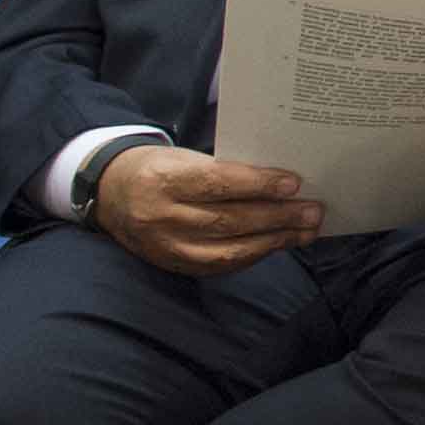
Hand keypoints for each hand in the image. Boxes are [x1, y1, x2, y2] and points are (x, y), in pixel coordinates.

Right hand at [91, 145, 320, 278]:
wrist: (111, 192)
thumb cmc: (160, 168)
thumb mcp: (184, 158)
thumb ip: (225, 170)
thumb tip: (281, 183)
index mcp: (163, 179)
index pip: (217, 183)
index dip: (257, 184)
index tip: (293, 183)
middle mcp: (160, 216)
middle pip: (227, 220)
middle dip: (277, 217)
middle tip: (313, 210)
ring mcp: (165, 246)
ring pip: (227, 250)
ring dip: (273, 241)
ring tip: (306, 230)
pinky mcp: (172, 265)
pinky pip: (219, 266)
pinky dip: (253, 255)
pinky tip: (278, 244)